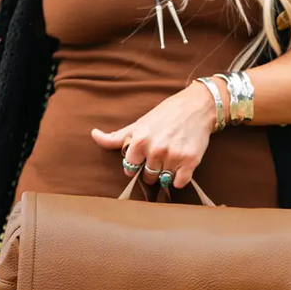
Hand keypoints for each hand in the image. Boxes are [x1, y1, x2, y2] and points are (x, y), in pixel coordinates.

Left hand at [91, 81, 220, 188]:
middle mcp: (155, 150)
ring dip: (166, 173)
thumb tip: (93, 135)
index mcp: (140, 140)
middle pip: (147, 177)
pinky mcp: (190, 162)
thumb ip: (116, 136)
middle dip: (151, 170)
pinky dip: (179, 179)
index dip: (137, 164)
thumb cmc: (166, 113)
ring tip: (171, 158)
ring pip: (163, 180)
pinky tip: (180, 167)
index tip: (144, 157)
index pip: (130, 168)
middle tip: (160, 156)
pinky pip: (180, 183)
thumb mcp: (139, 123)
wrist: (197, 106)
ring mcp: (173, 157)